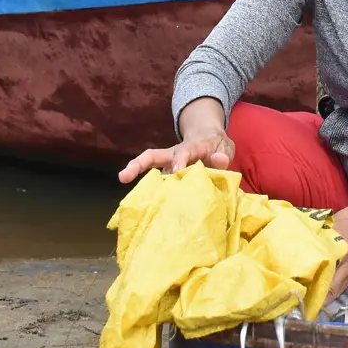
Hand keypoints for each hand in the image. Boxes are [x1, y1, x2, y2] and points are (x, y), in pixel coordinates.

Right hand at [117, 130, 235, 183]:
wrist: (208, 139)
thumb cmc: (217, 147)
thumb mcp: (225, 147)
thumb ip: (223, 154)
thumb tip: (219, 160)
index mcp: (191, 148)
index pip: (184, 152)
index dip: (180, 160)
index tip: (177, 170)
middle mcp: (174, 155)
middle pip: (153, 156)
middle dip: (138, 164)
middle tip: (123, 176)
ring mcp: (167, 165)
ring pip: (148, 167)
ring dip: (135, 175)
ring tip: (121, 189)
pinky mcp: (166, 175)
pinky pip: (154, 181)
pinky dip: (146, 191)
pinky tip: (138, 207)